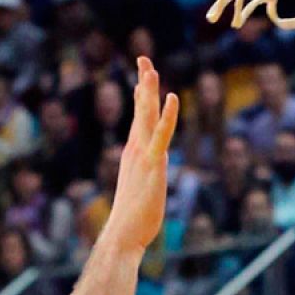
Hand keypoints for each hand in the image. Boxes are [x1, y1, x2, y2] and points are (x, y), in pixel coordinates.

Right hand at [99, 57, 179, 251]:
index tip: (143, 76)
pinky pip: (161, 134)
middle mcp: (135, 149)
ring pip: (147, 115)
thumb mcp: (139, 190)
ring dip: (148, 90)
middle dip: (143, 83)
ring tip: (149, 67)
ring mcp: (143, 155)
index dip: (142, 96)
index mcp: (133, 153)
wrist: (123, 234)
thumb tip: (144, 177)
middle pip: (141, 109)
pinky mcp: (153, 164)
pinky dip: (167, 115)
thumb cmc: (132, 220)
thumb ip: (143, 178)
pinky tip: (171, 97)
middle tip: (143, 59)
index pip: (139, 118)